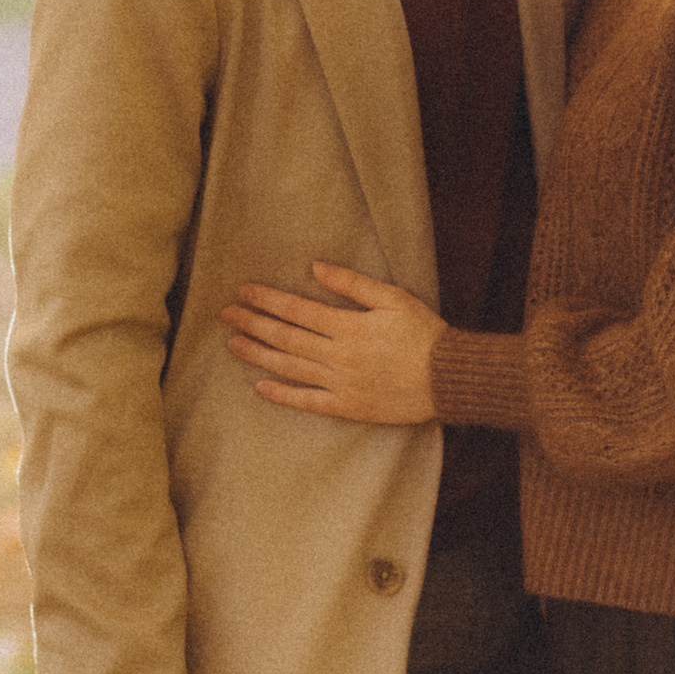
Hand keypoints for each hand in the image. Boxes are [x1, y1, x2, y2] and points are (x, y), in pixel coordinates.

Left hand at [224, 261, 443, 423]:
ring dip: (259, 355)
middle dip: (253, 324)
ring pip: (290, 368)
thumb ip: (353, 284)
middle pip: (285, 338)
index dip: (267, 300)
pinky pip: (308, 402)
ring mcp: (340, 384)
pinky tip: (261, 387)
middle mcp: (338, 356)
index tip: (244, 292)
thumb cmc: (424, 334)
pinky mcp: (347, 406)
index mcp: (349, 327)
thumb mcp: (393, 298)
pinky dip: (282, 395)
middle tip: (227, 314)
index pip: (297, 310)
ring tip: (234, 344)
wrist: (448, 379)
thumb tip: (316, 267)